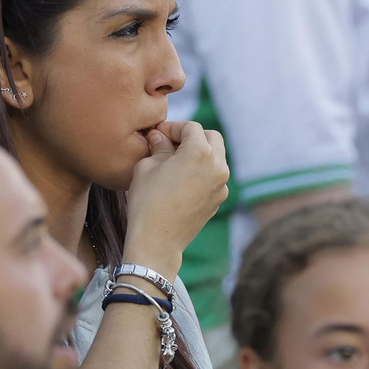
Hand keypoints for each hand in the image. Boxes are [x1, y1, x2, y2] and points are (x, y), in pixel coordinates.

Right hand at [122, 121, 228, 280]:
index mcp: (201, 152)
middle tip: (171, 143)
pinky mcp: (218, 201)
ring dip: (200, 154)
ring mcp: (221, 185)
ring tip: (175, 161)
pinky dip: (202, 172)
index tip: (158, 134)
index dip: (173, 127)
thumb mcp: (147, 166)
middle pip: (212, 138)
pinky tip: (181, 181)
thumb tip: (160, 137)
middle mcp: (218, 166)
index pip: (191, 127)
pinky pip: (214, 177)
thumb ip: (158, 146)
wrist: (156, 241)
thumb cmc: (147, 201)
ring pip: (216, 158)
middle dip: (192, 136)